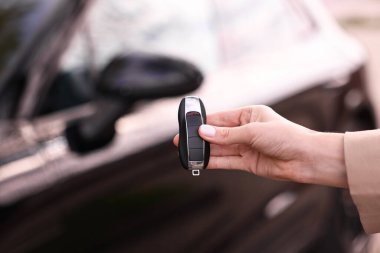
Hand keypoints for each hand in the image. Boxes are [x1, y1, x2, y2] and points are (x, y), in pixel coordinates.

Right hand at [173, 105, 346, 187]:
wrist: (306, 158)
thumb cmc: (286, 137)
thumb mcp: (253, 132)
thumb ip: (227, 135)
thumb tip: (203, 132)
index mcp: (249, 115)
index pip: (220, 118)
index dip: (203, 122)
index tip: (188, 126)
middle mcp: (246, 130)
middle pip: (218, 134)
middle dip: (200, 138)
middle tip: (182, 141)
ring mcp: (246, 146)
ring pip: (220, 148)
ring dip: (205, 151)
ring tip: (187, 153)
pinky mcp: (248, 162)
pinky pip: (227, 161)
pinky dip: (213, 162)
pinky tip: (201, 162)